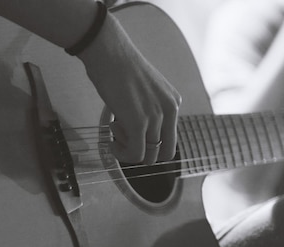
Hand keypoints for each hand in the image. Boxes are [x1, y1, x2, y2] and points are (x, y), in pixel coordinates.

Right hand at [78, 14, 180, 164]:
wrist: (109, 52)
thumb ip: (150, 108)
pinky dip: (121, 154)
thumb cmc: (119, 67)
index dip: (150, 144)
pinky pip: (134, 154)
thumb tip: (139, 132)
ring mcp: (155, 118)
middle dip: (144, 153)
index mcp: (174, 102)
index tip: (132, 135)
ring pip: (148, 156)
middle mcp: (170, 111)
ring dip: (128, 151)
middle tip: (125, 140)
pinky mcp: (138, 124)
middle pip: (164, 153)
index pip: (170, 139)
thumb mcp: (145, 89)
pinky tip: (111, 141)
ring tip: (115, 134)